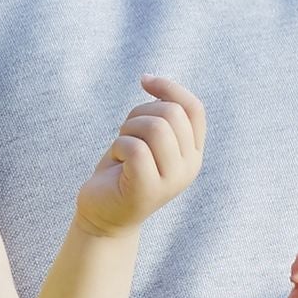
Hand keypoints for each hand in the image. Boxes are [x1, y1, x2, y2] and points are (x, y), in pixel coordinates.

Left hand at [72, 77, 205, 235]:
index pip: (194, 108)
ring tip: (122, 150)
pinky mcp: (149, 189)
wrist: (103, 217)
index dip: (170, 88)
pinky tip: (116, 162)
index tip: (145, 81)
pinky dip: (119, 147)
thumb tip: (153, 80)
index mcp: (193, 152)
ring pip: (155, 128)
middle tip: (125, 135)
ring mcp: (172, 180)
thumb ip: (158, 116)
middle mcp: (190, 166)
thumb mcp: (144, 139)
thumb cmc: (121, 172)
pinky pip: (136, 148)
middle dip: (140, 114)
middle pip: (171, 114)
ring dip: (128, 131)